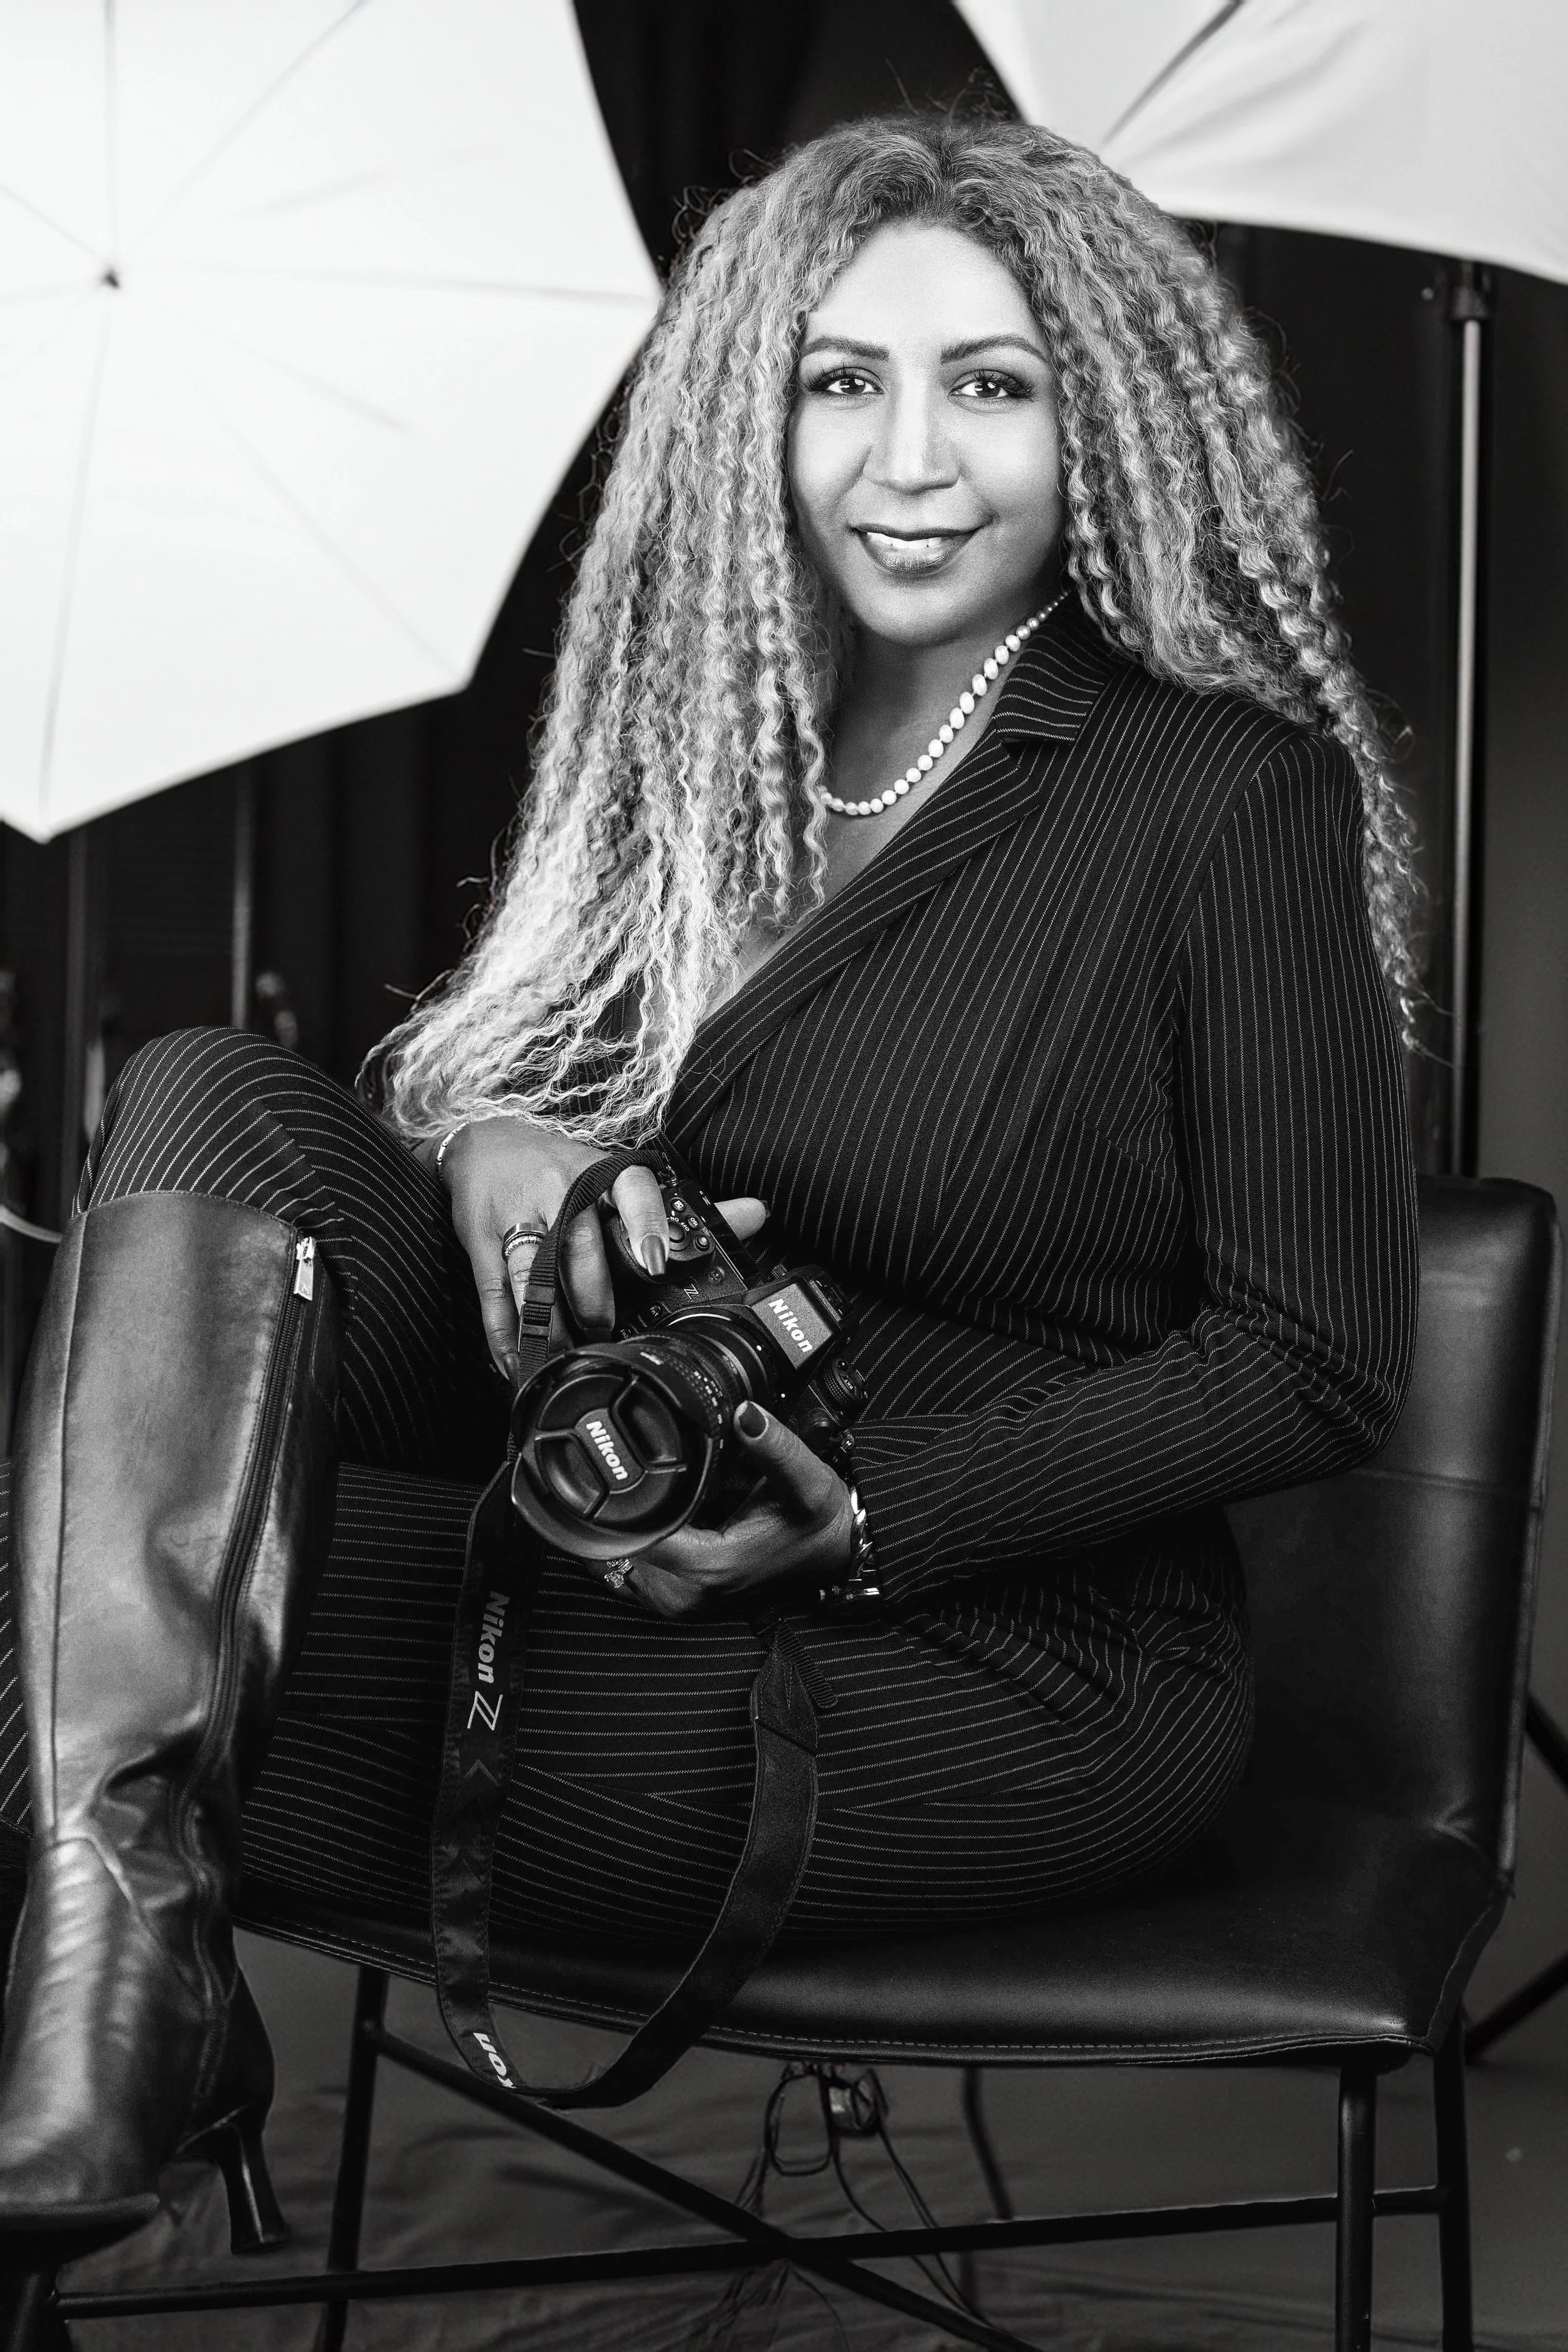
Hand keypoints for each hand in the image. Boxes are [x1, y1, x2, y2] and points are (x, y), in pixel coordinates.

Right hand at [440, 1117, 765, 1382]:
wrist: (483, 1145)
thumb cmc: (562, 1170)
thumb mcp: (616, 1178)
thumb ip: (683, 1206)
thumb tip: (759, 1214)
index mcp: (601, 1173)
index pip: (631, 1190)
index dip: (646, 1223)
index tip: (657, 1261)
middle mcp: (558, 1189)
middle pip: (576, 1245)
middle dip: (591, 1295)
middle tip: (604, 1329)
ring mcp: (516, 1216)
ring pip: (530, 1275)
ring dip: (548, 1322)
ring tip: (565, 1353)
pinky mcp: (480, 1242)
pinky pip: (494, 1296)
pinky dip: (505, 1336)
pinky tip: (516, 1363)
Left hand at [624, 1402, 851, 1618]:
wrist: (835, 1555)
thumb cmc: (819, 1522)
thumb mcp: (806, 1479)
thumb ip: (774, 1447)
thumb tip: (746, 1413)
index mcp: (709, 1566)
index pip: (637, 1533)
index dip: (631, 1499)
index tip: (637, 1470)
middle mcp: (688, 1593)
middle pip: (626, 1541)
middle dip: (640, 1506)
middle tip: (672, 1480)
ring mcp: (681, 1602)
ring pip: (627, 1554)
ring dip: (645, 1523)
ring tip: (682, 1501)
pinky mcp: (680, 1602)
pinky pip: (637, 1568)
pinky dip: (650, 1542)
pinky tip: (679, 1522)